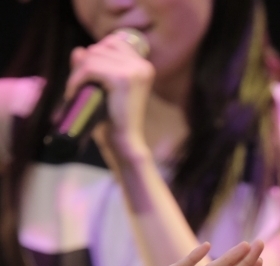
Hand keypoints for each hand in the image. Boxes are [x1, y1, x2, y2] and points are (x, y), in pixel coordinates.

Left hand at [65, 33, 154, 160]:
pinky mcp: (121, 78)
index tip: (87, 76)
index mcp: (143, 66)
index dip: (95, 55)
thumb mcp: (105, 89)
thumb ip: (93, 67)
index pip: (112, 42)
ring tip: (74, 91)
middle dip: (84, 64)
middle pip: (101, 47)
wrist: (126, 144)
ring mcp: (133, 71)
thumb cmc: (115, 121)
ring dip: (77, 73)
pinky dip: (75, 80)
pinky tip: (72, 93)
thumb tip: (78, 50)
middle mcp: (142, 66)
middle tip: (77, 86)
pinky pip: (89, 69)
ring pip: (93, 56)